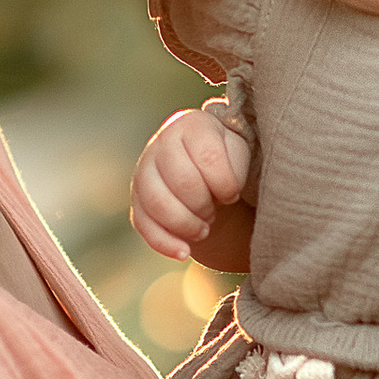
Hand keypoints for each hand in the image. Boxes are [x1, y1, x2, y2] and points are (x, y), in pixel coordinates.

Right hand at [129, 104, 254, 261]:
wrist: (206, 175)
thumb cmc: (228, 163)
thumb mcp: (240, 154)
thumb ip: (237, 163)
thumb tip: (227, 193)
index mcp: (192, 126)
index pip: (207, 156)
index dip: (225, 183)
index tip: (234, 193)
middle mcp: (162, 144)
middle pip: (182, 182)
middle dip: (205, 204)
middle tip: (218, 210)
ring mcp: (145, 173)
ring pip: (159, 204)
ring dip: (188, 224)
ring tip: (205, 228)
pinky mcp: (138, 203)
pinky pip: (144, 225)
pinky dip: (165, 243)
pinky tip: (184, 252)